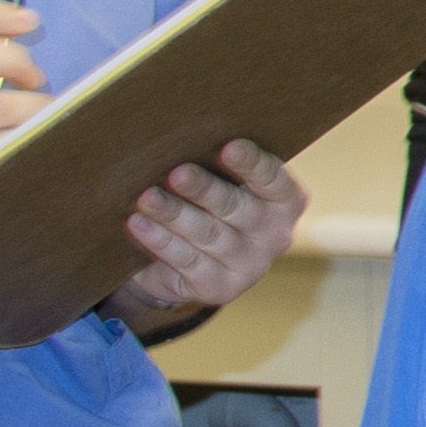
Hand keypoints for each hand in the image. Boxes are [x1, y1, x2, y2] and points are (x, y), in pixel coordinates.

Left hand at [114, 141, 304, 324]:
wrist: (198, 261)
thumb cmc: (213, 203)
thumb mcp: (228, 183)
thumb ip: (219, 166)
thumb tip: (183, 138)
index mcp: (286, 202)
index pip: (273, 180)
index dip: (252, 164)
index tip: (228, 147)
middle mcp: (275, 236)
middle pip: (237, 208)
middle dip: (204, 190)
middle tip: (177, 173)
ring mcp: (250, 267)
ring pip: (209, 235)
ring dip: (174, 215)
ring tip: (147, 198)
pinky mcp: (220, 288)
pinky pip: (187, 261)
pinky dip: (161, 241)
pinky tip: (139, 224)